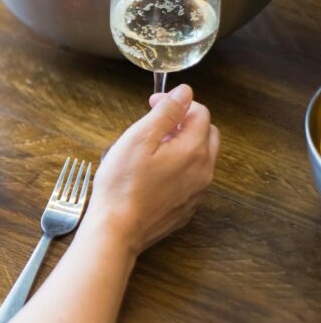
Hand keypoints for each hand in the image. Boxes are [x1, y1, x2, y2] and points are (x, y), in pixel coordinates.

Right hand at [84, 84, 219, 254]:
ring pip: (200, 158)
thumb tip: (185, 92)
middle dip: (184, 122)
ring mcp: (197, 193)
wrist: (117, 230)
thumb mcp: (138, 139)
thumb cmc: (122, 184)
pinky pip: (191, 179)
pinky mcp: (186, 208)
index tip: (152, 104)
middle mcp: (204, 171)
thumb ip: (166, 113)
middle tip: (154, 126)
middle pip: (206, 134)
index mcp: (194, 150)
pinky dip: (179, 168)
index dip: (176, 103)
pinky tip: (154, 174)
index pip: (200, 113)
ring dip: (183, 145)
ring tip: (151, 149)